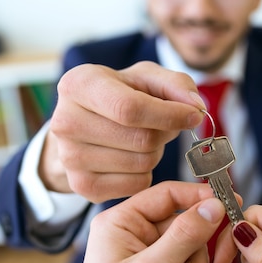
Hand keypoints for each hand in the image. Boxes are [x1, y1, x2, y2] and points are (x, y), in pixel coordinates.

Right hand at [39, 61, 205, 200]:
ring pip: (142, 163)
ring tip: (144, 138)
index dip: (170, 114)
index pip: (130, 108)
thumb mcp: (145, 78)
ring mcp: (70, 157)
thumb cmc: (119, 95)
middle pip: (141, 139)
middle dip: (165, 133)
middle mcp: (65, 122)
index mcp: (78, 85)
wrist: (82, 124)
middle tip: (163, 125)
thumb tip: (196, 106)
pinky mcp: (82, 185)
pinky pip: (136, 184)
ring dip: (156, 152)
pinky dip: (146, 173)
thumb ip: (176, 84)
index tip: (194, 116)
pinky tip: (133, 156)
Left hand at [64, 181, 226, 262]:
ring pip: (193, 254)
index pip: (168, 194)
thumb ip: (184, 236)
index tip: (229, 204)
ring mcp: (147, 258)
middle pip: (187, 228)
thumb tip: (212, 205)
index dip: (200, 197)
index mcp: (121, 223)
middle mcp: (133, 236)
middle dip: (193, 262)